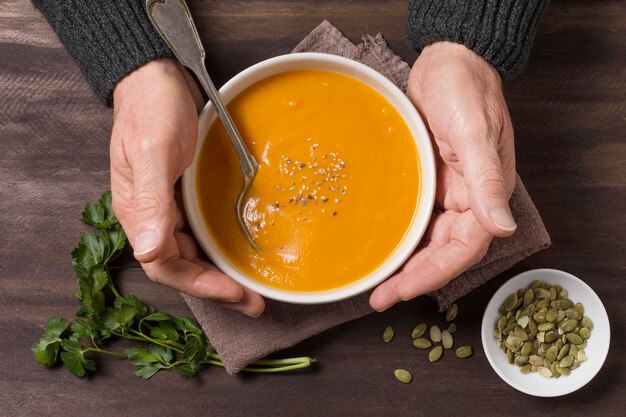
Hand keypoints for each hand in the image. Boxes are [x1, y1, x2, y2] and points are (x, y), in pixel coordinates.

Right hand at [110, 59, 264, 316]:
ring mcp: (168, 204)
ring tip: (251, 285)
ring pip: (193, 251)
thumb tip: (146, 249)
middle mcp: (152, 216)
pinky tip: (240, 250)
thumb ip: (150, 201)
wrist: (156, 76)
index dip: (201, 286)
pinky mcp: (184, 191)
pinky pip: (201, 229)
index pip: (165, 266)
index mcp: (137, 213)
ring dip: (220, 271)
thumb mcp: (153, 152)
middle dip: (216, 287)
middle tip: (254, 301)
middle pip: (182, 266)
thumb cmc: (151, 109)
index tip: (237, 294)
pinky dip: (220, 245)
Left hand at [370, 42, 516, 310]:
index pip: (465, 247)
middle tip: (380, 297)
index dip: (436, 272)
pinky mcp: (426, 179)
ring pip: (427, 238)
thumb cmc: (466, 90)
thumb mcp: (477, 134)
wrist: (448, 62)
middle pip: (443, 251)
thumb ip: (488, 181)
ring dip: (405, 263)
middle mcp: (468, 199)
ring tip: (377, 284)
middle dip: (414, 277)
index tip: (405, 289)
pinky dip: (401, 235)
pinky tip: (382, 248)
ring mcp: (445, 190)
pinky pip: (414, 216)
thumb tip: (503, 227)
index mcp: (486, 193)